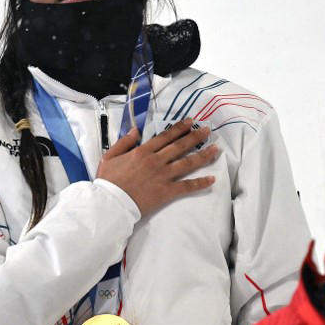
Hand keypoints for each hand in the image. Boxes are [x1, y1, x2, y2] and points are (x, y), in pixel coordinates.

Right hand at [96, 118, 217, 214]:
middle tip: (207, 130)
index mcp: (143, 151)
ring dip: (203, 156)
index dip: (179, 128)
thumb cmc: (108, 181)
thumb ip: (124, 142)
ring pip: (187, 163)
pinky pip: (187, 187)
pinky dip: (200, 183)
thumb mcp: (110, 156)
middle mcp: (156, 161)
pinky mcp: (167, 192)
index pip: (165, 136)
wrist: (111, 203)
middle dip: (195, 137)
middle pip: (180, 146)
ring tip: (216, 149)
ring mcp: (163, 176)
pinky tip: (212, 179)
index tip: (190, 122)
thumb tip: (136, 130)